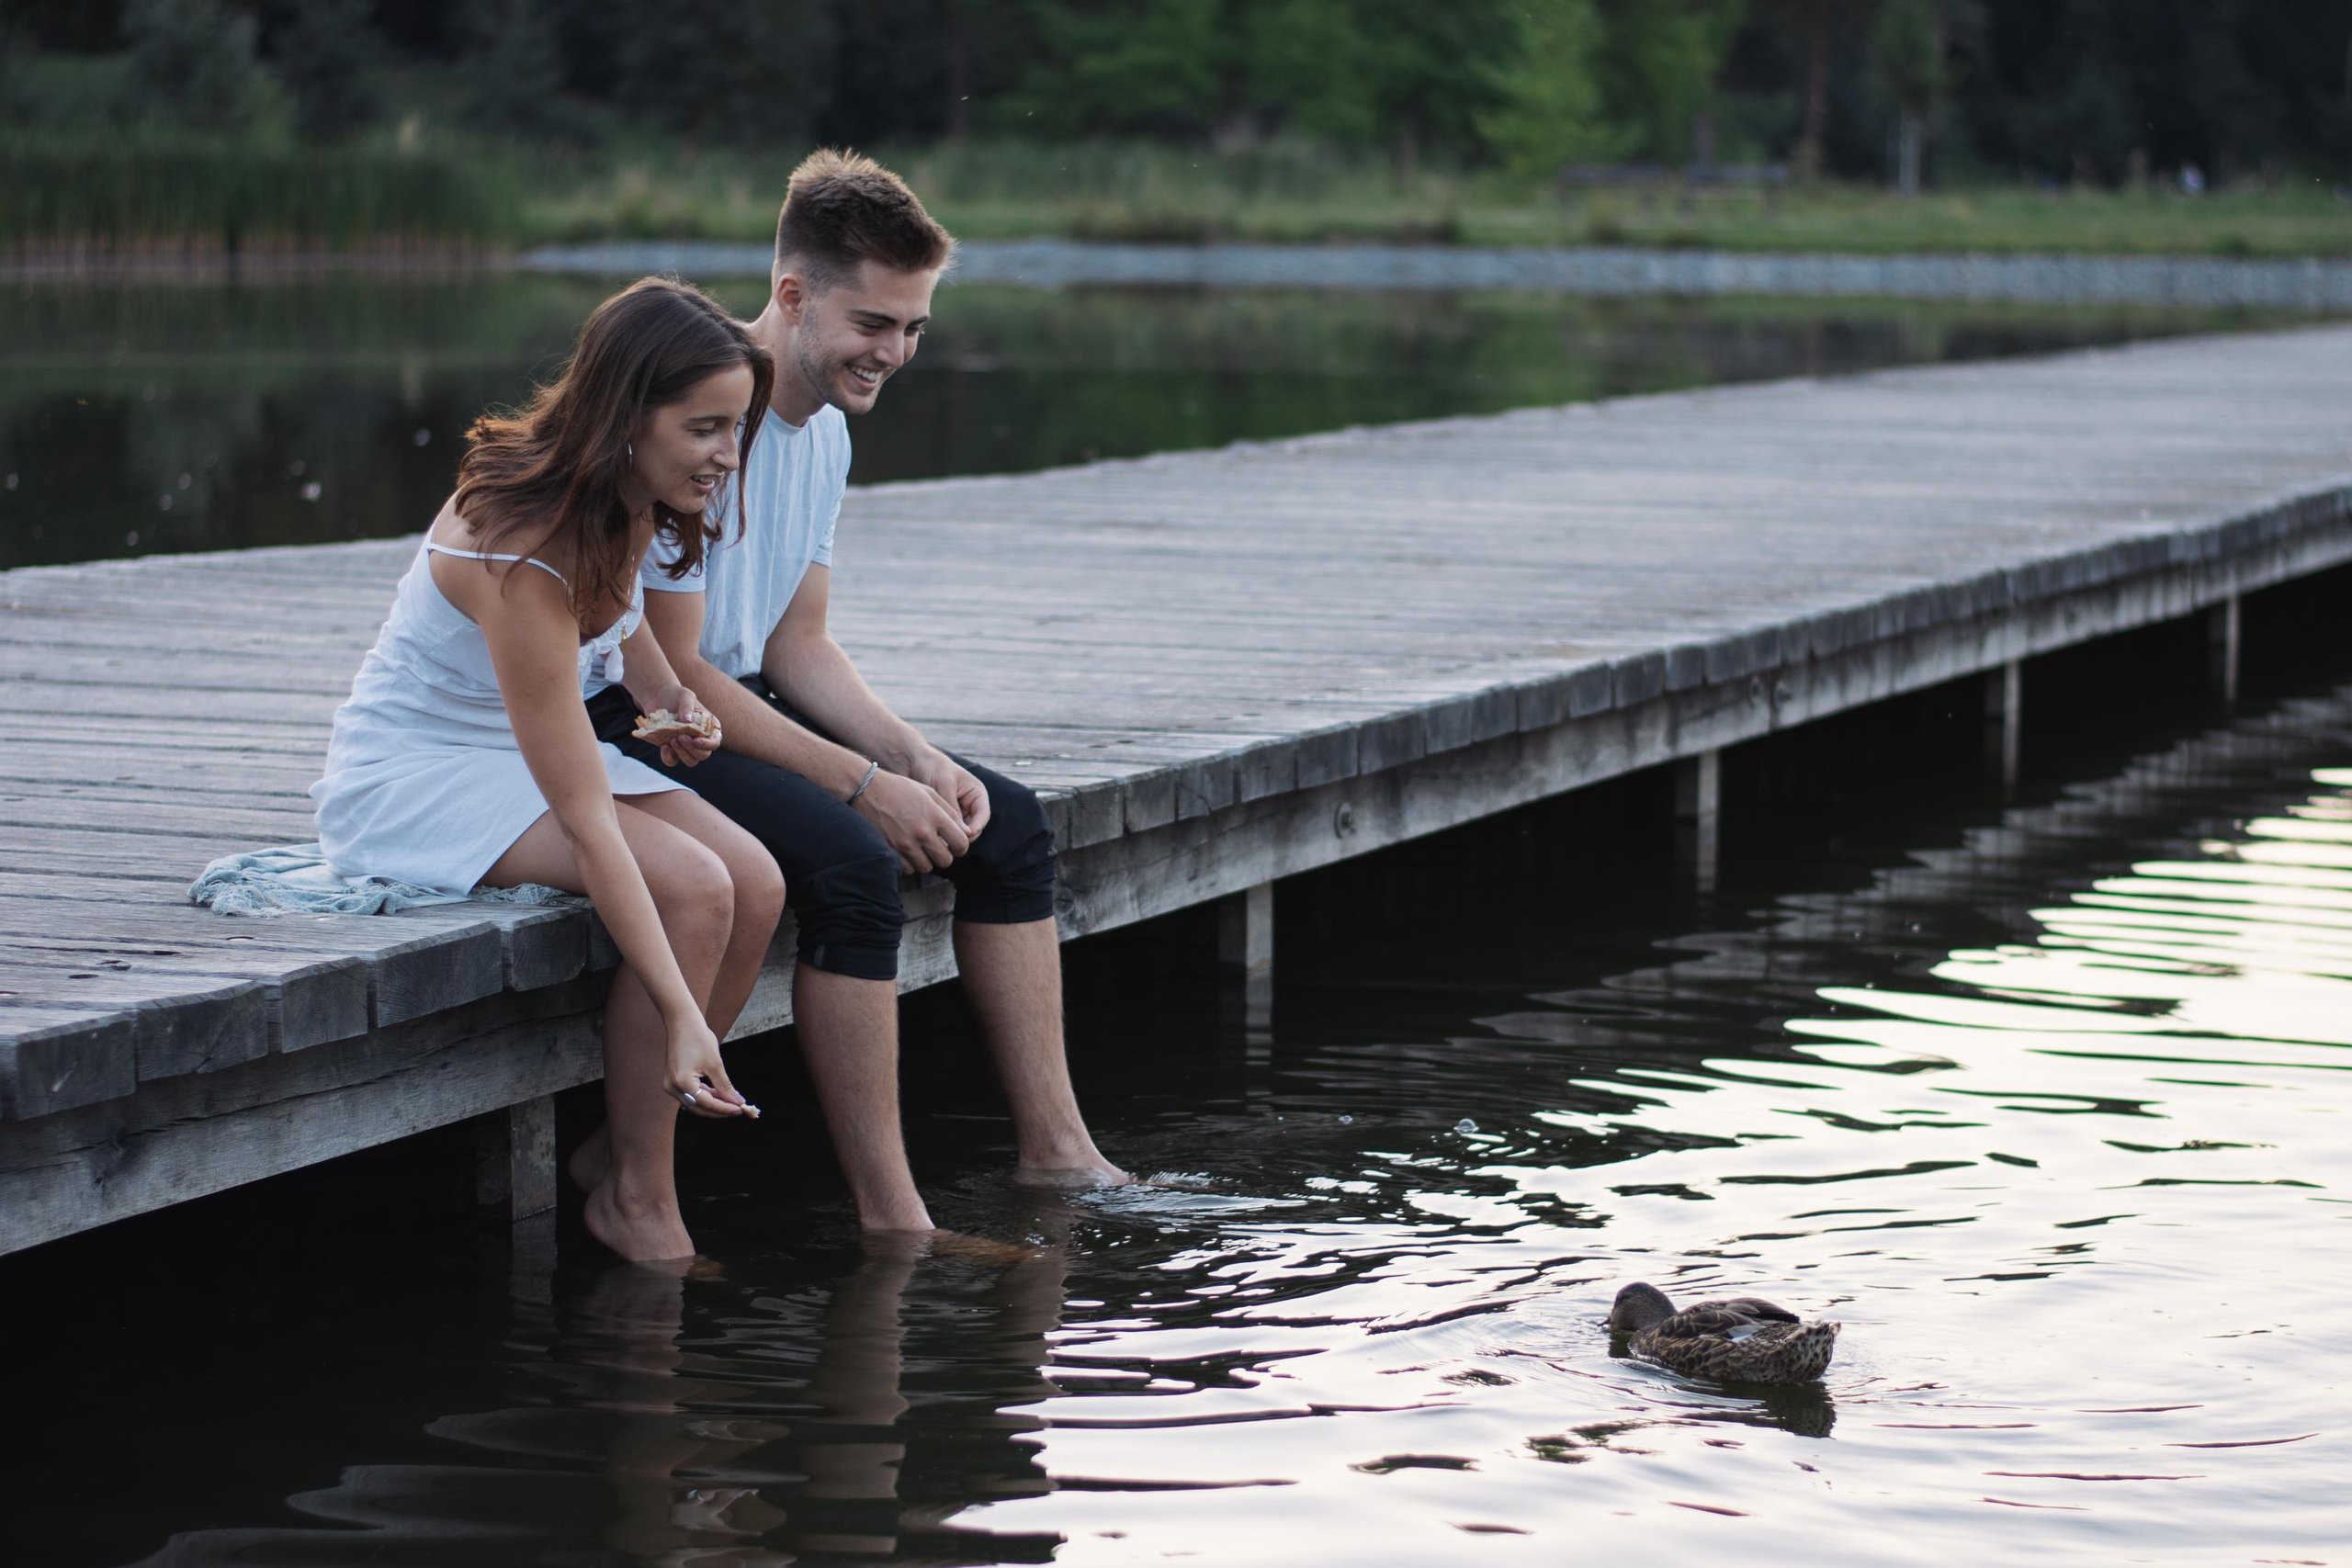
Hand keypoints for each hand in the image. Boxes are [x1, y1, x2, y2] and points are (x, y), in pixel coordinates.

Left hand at [649, 684, 721, 769]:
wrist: (657, 698)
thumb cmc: (676, 695)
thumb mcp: (684, 695)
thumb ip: (687, 706)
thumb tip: (688, 720)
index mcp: (708, 727)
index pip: (715, 742)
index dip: (708, 745)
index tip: (696, 740)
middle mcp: (700, 739)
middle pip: (703, 755)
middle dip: (692, 749)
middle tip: (680, 737)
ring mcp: (687, 746)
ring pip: (691, 761)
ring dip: (682, 754)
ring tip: (672, 740)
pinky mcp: (672, 750)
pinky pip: (673, 761)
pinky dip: (668, 757)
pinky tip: (663, 747)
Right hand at [667, 1014, 752, 1118]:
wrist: (681, 1022)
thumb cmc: (698, 1038)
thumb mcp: (715, 1063)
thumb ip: (725, 1086)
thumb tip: (737, 1101)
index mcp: (682, 1082)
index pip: (706, 1104)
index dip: (725, 1108)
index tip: (741, 1109)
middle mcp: (673, 1087)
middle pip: (699, 1107)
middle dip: (719, 1109)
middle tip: (739, 1108)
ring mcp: (671, 1085)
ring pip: (695, 1103)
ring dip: (714, 1103)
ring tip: (732, 1102)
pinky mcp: (673, 1081)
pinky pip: (691, 1094)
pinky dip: (705, 1096)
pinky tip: (720, 1094)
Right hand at [853, 766, 969, 873]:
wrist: (867, 789)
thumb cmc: (899, 788)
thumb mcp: (929, 792)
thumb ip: (949, 812)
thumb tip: (964, 831)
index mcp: (935, 816)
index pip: (961, 843)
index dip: (961, 847)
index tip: (955, 846)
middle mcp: (922, 832)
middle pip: (945, 860)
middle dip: (944, 856)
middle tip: (937, 848)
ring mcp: (905, 844)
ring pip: (926, 867)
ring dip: (926, 861)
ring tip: (920, 848)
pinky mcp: (890, 850)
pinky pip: (908, 869)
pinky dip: (909, 864)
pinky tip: (907, 852)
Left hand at [907, 750, 990, 839]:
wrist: (912, 761)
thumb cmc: (932, 767)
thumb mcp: (944, 785)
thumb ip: (953, 808)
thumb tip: (963, 833)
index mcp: (976, 793)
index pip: (983, 814)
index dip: (977, 826)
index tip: (966, 835)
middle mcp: (969, 804)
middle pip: (973, 827)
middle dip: (963, 835)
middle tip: (950, 842)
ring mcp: (957, 812)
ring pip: (960, 831)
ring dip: (952, 836)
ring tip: (939, 840)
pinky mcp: (944, 817)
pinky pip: (947, 830)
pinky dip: (942, 834)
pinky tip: (932, 837)